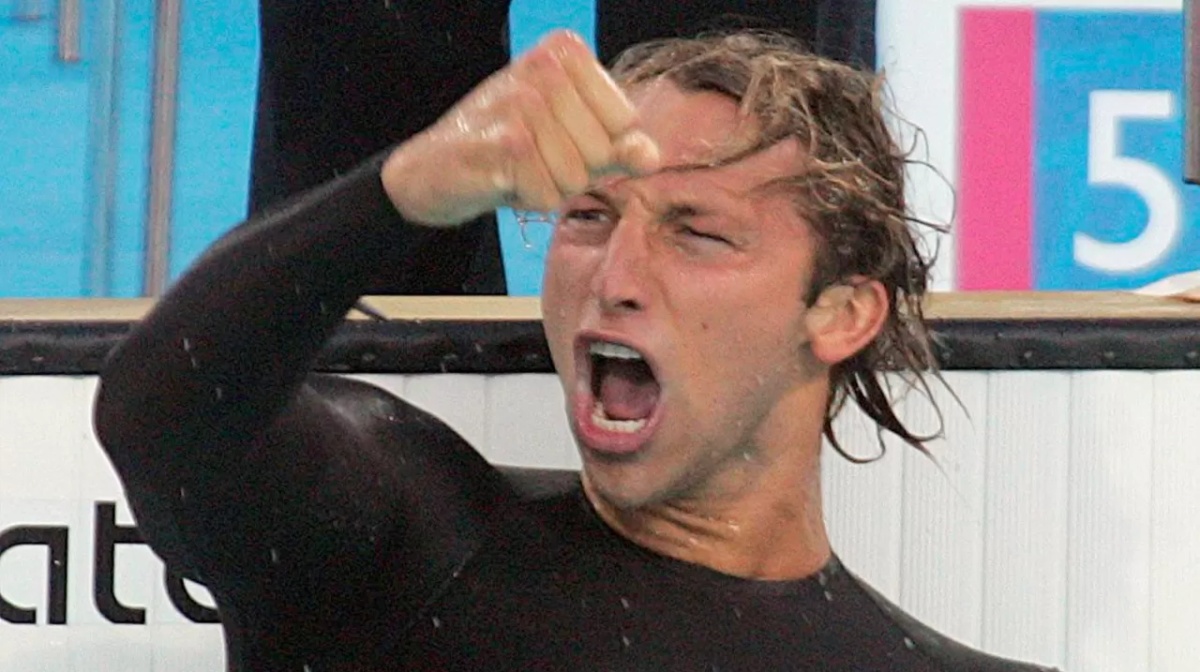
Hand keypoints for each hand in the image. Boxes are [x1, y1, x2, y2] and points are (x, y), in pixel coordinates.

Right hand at [381, 30, 660, 226]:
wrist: (433, 169)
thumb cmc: (507, 150)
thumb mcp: (570, 140)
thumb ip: (617, 146)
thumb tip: (651, 156)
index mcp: (566, 53)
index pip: (625, 122)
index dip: (597, 148)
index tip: (557, 138)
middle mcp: (544, 67)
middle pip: (602, 152)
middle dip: (572, 171)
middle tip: (531, 157)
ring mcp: (523, 101)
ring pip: (577, 177)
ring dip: (548, 187)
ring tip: (517, 168)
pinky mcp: (506, 141)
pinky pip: (548, 193)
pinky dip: (529, 199)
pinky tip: (502, 179)